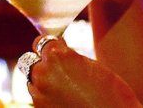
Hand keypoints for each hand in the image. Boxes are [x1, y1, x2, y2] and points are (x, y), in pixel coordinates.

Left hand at [25, 35, 141, 107]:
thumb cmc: (111, 93)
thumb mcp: (91, 65)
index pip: (42, 41)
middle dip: (44, 64)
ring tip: (66, 90)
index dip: (51, 47)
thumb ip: (69, 56)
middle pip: (31, 61)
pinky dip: (47, 97)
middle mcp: (43, 73)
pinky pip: (38, 98)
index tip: (58, 50)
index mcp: (57, 56)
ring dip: (43, 81)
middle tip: (61, 72)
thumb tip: (57, 49)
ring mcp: (39, 95)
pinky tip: (65, 101)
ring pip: (33, 81)